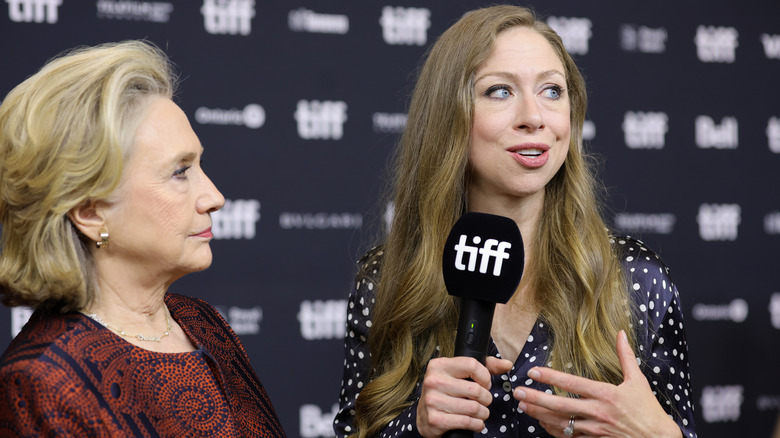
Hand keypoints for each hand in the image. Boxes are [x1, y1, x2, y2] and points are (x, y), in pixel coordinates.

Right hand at [417, 356, 512, 437]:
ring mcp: (433, 401)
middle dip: (486, 398)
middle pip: (476, 389)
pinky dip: (477, 424)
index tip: (485, 384)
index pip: (472, 365)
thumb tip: (507, 364)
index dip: (485, 377)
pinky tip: (476, 422)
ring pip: (474, 408)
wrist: (424, 417)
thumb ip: (485, 367)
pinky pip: (467, 422)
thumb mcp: (460, 375)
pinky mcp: (436, 419)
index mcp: (439, 365)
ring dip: (483, 413)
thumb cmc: (446, 392)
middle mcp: (433, 381)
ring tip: (480, 412)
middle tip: (484, 401)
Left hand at [513, 330, 681, 437]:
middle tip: (518, 393)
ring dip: (540, 415)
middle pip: (560, 405)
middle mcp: (597, 412)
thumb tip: (620, 334)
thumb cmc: (648, 411)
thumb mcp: (638, 380)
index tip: (533, 372)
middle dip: (536, 398)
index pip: (572, 383)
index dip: (550, 378)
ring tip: (524, 408)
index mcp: (606, 394)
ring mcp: (594, 430)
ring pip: (561, 423)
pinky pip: (569, 437)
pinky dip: (554, 431)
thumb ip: (625, 356)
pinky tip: (542, 424)